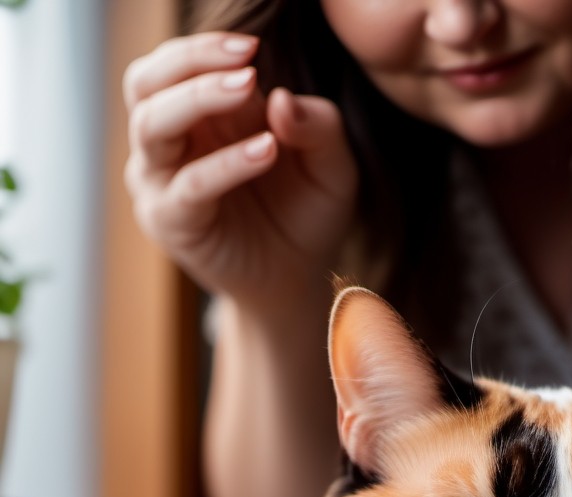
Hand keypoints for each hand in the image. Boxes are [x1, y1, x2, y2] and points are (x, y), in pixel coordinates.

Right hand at [123, 32, 357, 309]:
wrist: (298, 281)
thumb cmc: (307, 215)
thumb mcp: (332, 166)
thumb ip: (318, 126)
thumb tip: (279, 98)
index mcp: (199, 117)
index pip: (174, 64)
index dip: (205, 48)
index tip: (252, 46)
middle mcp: (171, 143)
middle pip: (146, 82)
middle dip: (190, 61)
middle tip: (246, 61)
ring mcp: (163, 182)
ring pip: (152, 124)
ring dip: (198, 98)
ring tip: (248, 88)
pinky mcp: (173, 221)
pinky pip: (189, 184)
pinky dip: (226, 163)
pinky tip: (267, 150)